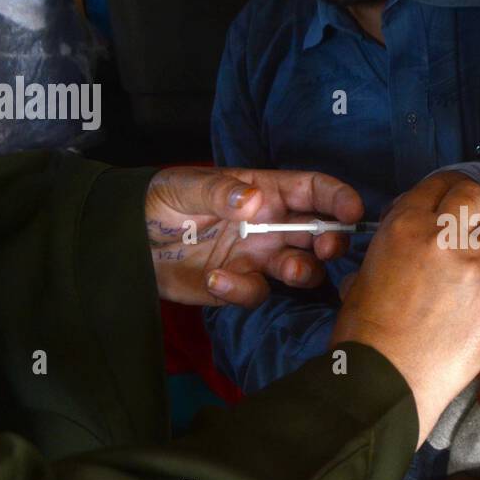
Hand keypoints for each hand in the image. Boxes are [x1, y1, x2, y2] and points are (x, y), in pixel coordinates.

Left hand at [144, 165, 361, 306]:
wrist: (127, 240)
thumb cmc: (159, 200)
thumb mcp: (184, 186)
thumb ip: (220, 191)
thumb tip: (256, 199)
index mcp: (265, 192)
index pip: (313, 191)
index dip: (337, 198)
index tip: (353, 211)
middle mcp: (270, 226)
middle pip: (318, 233)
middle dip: (332, 241)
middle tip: (326, 249)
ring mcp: (257, 258)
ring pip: (300, 269)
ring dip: (302, 271)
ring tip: (287, 270)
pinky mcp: (238, 285)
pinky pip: (256, 293)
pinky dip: (242, 290)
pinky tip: (216, 278)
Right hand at [331, 173, 479, 442]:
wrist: (384, 382)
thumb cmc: (366, 335)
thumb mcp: (367, 272)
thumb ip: (398, 244)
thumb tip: (414, 239)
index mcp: (405, 224)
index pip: (441, 184)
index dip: (447, 193)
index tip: (449, 203)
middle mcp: (444, 235)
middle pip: (477, 199)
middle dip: (472, 212)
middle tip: (464, 235)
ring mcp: (477, 265)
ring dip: (479, 264)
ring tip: (454, 300)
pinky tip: (464, 323)